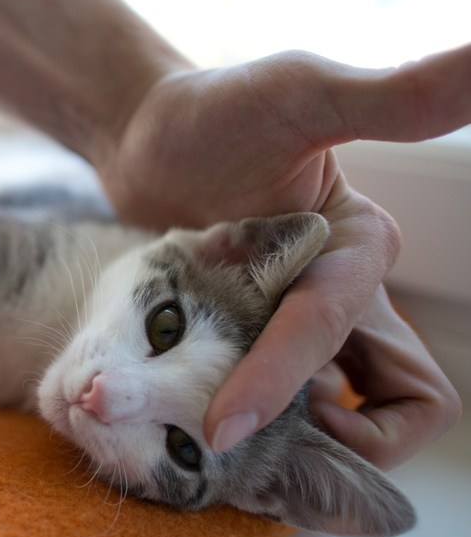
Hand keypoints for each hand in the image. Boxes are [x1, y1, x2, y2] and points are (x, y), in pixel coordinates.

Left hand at [97, 45, 469, 467]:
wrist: (143, 138)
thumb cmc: (215, 110)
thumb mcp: (303, 94)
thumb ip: (393, 98)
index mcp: (361, 254)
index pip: (341, 337)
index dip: (285, 382)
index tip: (225, 421)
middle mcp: (340, 300)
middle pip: (393, 410)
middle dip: (338, 441)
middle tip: (248, 427)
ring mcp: (293, 328)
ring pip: (339, 419)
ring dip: (296, 440)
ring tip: (220, 425)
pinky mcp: (249, 341)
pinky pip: (272, 404)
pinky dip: (251, 417)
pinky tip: (197, 410)